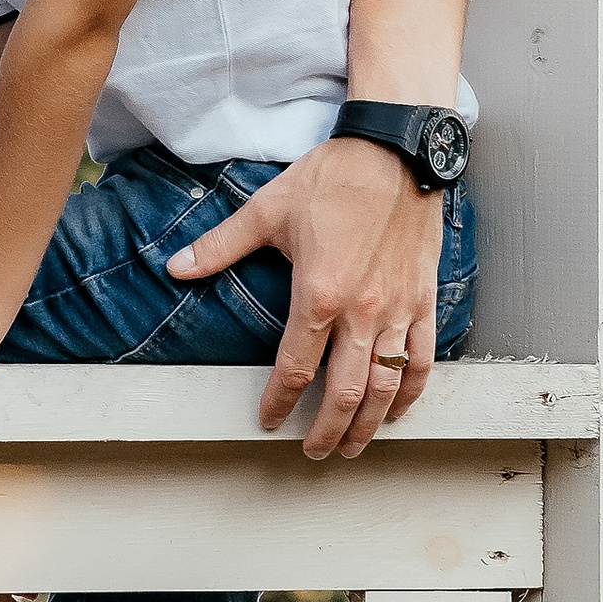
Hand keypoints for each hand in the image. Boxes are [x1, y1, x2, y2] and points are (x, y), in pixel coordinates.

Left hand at [166, 136, 443, 456]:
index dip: (279, 402)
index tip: (268, 420)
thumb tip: (177, 266)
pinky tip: (400, 407)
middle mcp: (364, 312)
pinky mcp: (425, 299)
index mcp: (320, 294)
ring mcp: (399, 310)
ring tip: (353, 446)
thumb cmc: (335, 177)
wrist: (398, 151)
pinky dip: (412, 391)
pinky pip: (423, 358)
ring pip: (387, 386)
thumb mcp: (267, 209)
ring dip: (370, 424)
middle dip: (326, 430)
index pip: (295, 368)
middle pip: (346, 393)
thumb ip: (221, 246)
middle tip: (312, 450)